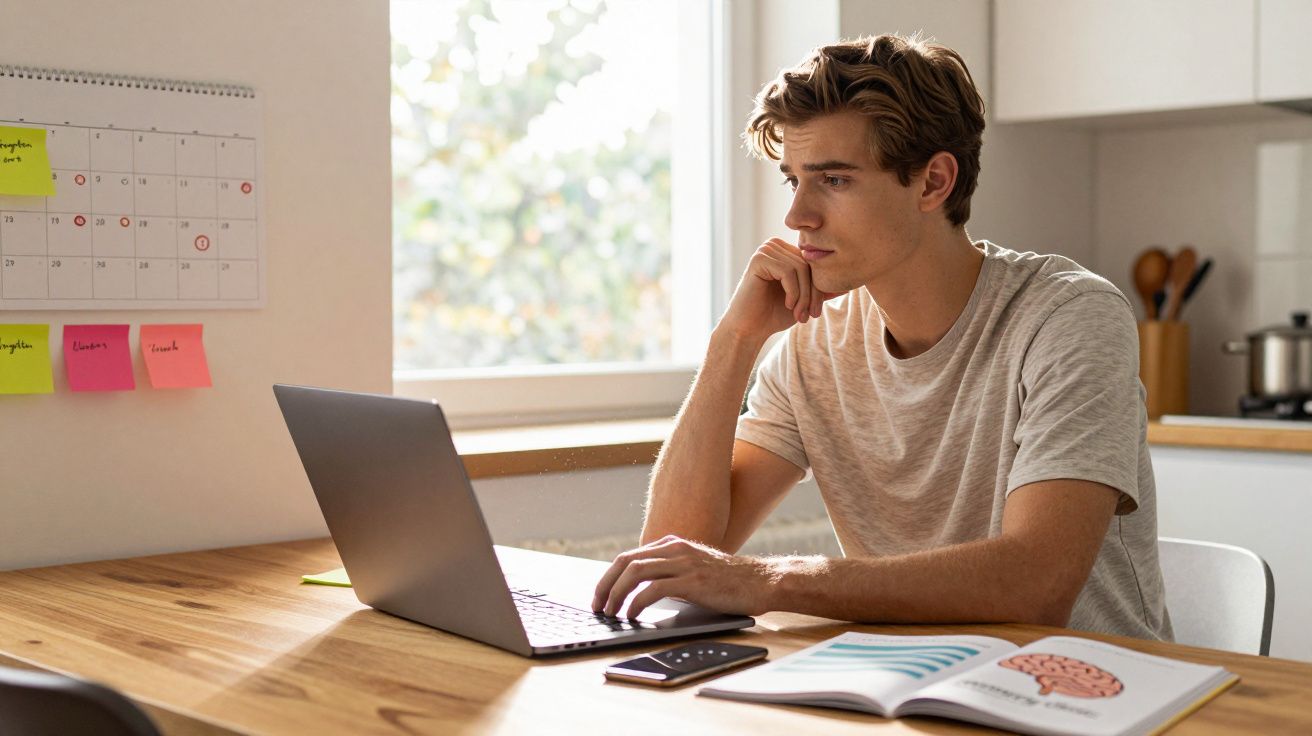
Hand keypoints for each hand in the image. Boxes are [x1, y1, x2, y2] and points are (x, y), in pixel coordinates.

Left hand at [591, 536, 773, 619]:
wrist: (760, 580)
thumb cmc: (727, 580)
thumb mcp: (692, 568)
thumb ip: (669, 572)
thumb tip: (639, 591)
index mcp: (672, 545)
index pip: (627, 557)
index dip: (608, 577)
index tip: (599, 596)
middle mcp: (674, 549)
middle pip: (625, 562)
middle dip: (605, 585)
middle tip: (597, 606)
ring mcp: (683, 563)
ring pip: (635, 572)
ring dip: (616, 594)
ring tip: (611, 613)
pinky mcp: (692, 581)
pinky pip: (654, 589)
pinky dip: (637, 603)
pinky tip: (633, 615)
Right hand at [719, 238, 840, 340]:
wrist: (749, 328)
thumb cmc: (774, 314)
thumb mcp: (805, 300)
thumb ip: (822, 290)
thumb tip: (849, 284)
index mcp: (785, 251)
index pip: (814, 263)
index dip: (819, 287)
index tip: (816, 312)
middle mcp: (775, 245)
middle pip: (809, 264)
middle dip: (813, 293)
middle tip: (810, 315)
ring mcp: (766, 250)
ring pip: (800, 268)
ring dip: (804, 296)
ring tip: (800, 314)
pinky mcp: (759, 259)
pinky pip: (788, 271)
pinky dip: (793, 292)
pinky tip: (788, 305)